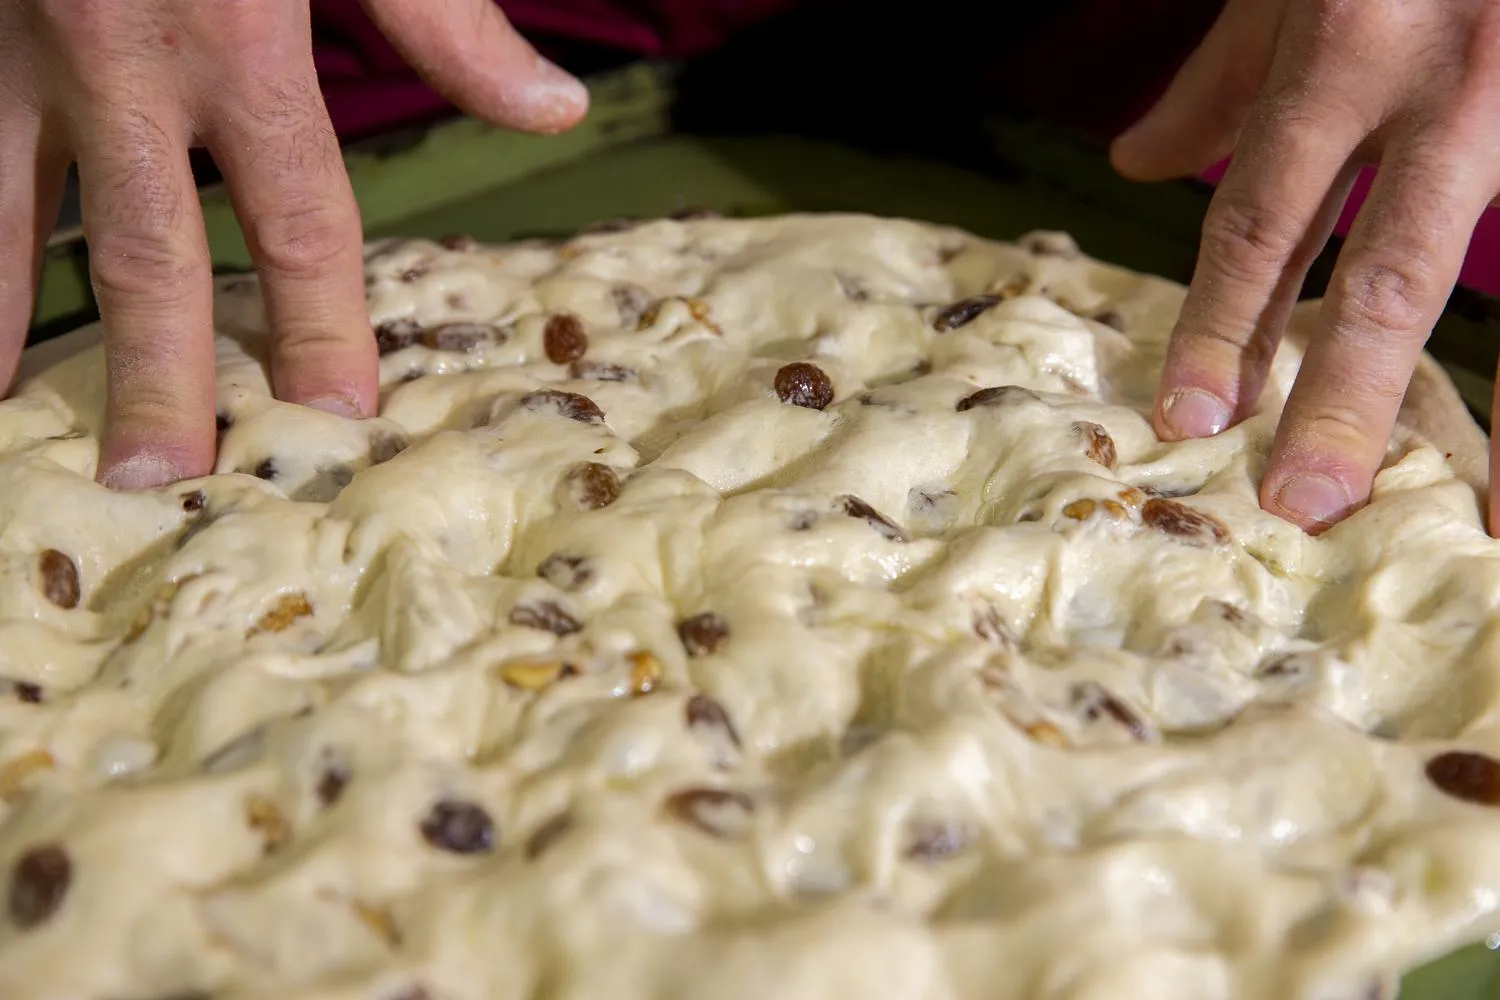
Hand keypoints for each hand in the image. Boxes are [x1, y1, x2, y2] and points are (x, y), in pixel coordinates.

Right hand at [1, 0, 587, 489]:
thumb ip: (448, 18)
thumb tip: (553, 111)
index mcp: (241, 40)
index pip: (300, 220)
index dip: (320, 324)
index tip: (334, 415)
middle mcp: (122, 60)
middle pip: (151, 253)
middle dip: (156, 372)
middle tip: (156, 480)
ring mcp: (16, 40)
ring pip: (7, 206)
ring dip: (6, 313)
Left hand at [1110, 0, 1499, 533]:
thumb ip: (1218, 78)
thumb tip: (1133, 167)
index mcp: (1350, 46)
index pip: (1264, 219)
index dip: (1224, 328)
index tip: (1187, 420)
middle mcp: (1452, 76)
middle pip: (1391, 271)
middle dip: (1344, 398)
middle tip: (1297, 502)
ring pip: (1496, 259)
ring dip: (1473, 391)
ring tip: (1463, 502)